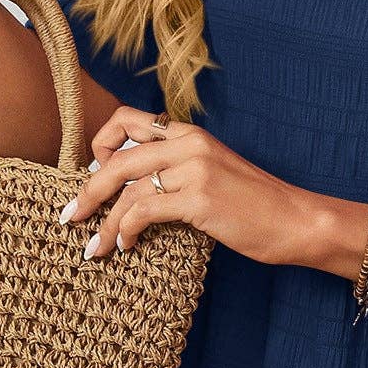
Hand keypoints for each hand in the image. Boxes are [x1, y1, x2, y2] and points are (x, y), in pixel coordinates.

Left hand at [62, 106, 330, 268]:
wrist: (297, 220)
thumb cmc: (256, 206)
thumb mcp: (214, 175)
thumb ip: (178, 171)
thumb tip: (134, 191)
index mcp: (190, 133)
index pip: (127, 119)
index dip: (101, 144)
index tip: (94, 174)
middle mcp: (188, 143)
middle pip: (115, 158)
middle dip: (87, 192)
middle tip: (71, 217)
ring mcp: (194, 169)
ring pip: (126, 190)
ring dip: (104, 223)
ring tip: (94, 248)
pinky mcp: (200, 198)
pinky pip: (144, 210)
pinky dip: (127, 230)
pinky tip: (126, 246)